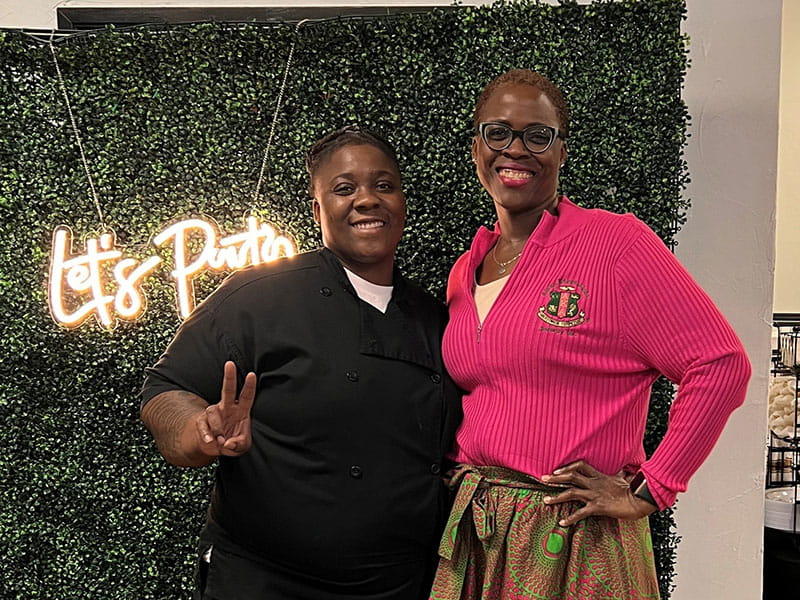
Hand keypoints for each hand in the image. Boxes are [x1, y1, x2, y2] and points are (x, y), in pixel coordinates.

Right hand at [194, 361, 255, 457]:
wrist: (215, 448)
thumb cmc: (232, 442)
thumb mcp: (241, 446)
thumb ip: (239, 444)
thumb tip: (229, 442)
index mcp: (241, 411)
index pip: (247, 396)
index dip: (249, 386)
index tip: (252, 374)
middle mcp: (227, 408)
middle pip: (228, 389)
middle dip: (229, 377)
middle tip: (230, 364)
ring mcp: (214, 414)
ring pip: (213, 411)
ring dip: (217, 427)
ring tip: (220, 441)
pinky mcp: (202, 421)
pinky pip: (203, 424)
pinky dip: (206, 434)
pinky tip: (210, 441)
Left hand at [541, 460, 656, 525]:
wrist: (640, 500)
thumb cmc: (634, 490)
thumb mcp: (624, 479)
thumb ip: (620, 474)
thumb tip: (624, 471)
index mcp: (599, 476)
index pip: (579, 466)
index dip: (567, 466)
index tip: (556, 470)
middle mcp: (594, 484)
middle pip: (571, 476)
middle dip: (555, 477)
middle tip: (542, 479)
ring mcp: (595, 495)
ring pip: (571, 493)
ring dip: (557, 496)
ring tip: (546, 500)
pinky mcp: (598, 507)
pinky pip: (581, 513)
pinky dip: (571, 518)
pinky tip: (562, 522)